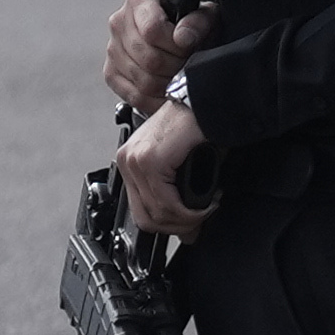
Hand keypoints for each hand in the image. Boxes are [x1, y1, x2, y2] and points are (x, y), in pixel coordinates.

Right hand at [102, 0, 206, 117]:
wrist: (177, 37)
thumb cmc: (188, 26)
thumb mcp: (203, 16)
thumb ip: (197, 22)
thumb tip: (183, 37)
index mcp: (138, 1)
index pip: (152, 30)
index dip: (175, 46)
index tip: (188, 47)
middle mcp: (119, 23)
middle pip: (149, 59)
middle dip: (175, 67)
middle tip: (187, 65)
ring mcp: (113, 50)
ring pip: (143, 81)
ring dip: (168, 85)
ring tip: (179, 76)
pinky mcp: (111, 74)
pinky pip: (135, 96)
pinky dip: (156, 100)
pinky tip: (168, 90)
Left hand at [115, 92, 212, 240]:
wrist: (204, 103)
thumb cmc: (193, 127)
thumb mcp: (177, 164)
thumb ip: (174, 195)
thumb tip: (186, 232)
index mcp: (130, 161)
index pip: (140, 211)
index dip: (168, 226)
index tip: (190, 227)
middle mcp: (128, 160)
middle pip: (146, 218)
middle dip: (177, 227)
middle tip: (200, 221)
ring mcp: (137, 161)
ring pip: (158, 213)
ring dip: (187, 220)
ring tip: (206, 210)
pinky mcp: (151, 161)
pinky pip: (168, 203)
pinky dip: (189, 211)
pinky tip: (205, 204)